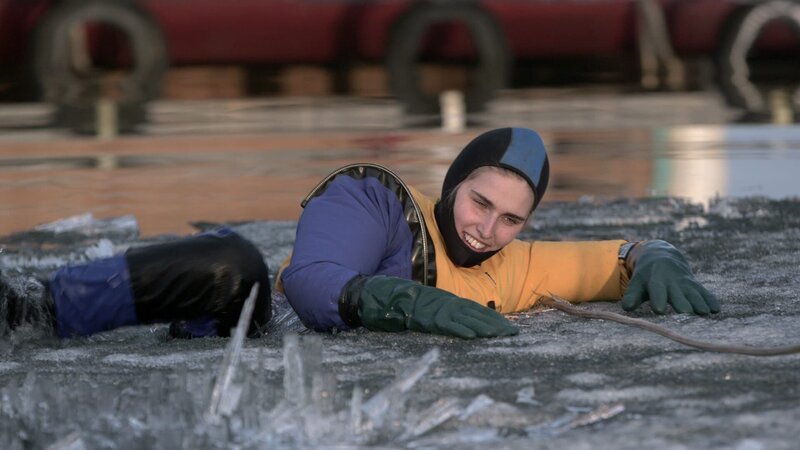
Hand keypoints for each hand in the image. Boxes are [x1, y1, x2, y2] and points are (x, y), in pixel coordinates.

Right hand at [353, 275, 517, 338]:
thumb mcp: (419, 307)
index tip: (507, 326)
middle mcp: (441, 303)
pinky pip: (445, 323)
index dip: (489, 318)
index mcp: (442, 301)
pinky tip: (474, 335)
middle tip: (514, 333)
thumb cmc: (393, 301)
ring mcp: (433, 308)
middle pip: (473, 314)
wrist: (371, 293)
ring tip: (502, 335)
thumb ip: (433, 313)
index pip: (471, 310)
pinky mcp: (422, 315)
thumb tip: (450, 321)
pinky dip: (460, 329)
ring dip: (485, 327)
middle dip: (494, 324)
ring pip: (464, 318)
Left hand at [621, 240, 719, 314]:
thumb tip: (627, 308)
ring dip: (699, 302)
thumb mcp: (637, 283)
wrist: (661, 256)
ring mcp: (685, 282)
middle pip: (678, 293)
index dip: (658, 298)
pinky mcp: (695, 285)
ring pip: (694, 293)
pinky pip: (704, 292)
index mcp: (656, 279)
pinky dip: (710, 300)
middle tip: (686, 313)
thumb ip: (633, 295)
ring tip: (704, 313)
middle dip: (682, 302)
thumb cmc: (646, 276)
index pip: (657, 289)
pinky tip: (716, 309)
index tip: (659, 310)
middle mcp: (672, 281)